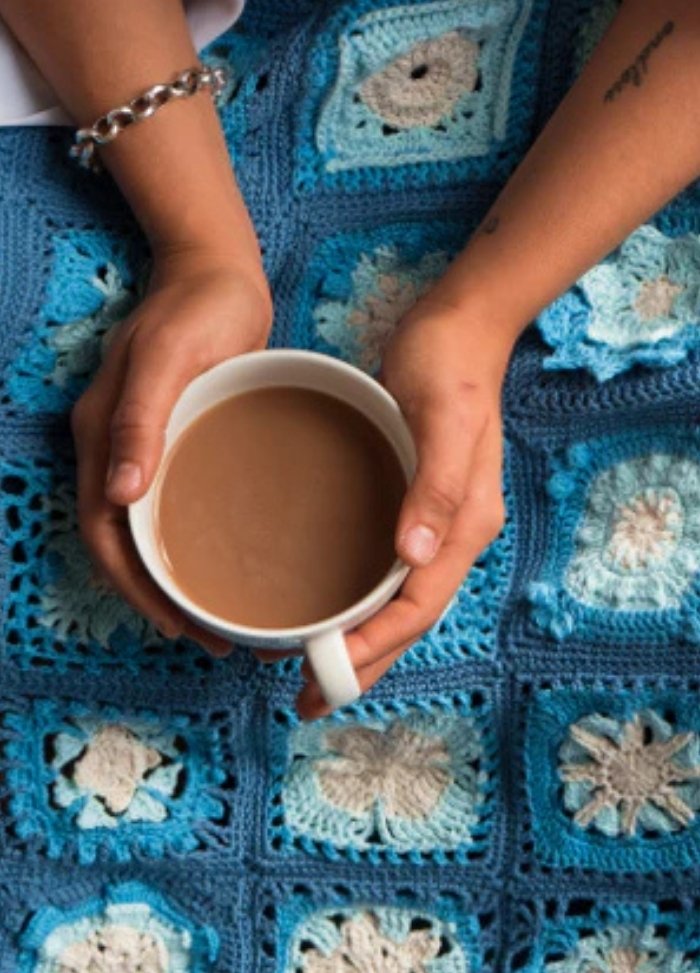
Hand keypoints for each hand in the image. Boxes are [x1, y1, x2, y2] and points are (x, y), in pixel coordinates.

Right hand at [71, 248, 272, 653]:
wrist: (219, 270)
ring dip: (177, 575)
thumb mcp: (167, 357)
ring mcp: (148, 445)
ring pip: (150, 529)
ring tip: (223, 613)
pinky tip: (230, 558)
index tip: (180, 624)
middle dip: (159, 596)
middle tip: (213, 636)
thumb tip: (117, 494)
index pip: (105, 531)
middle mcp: (117, 448)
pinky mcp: (179, 439)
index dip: (135, 586)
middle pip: (125, 542)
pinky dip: (194, 540)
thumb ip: (140, 420)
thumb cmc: (198, 307)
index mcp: (103, 436)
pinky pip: (177, 503)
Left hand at [296, 301, 512, 716]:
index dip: (373, 647)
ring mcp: (435, 524)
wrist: (459, 330)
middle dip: (362, 665)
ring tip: (309, 670)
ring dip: (358, 642)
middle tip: (307, 698)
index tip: (325, 674)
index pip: (418, 606)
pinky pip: (387, 573)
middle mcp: (454, 535)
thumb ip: (437, 484)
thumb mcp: (445, 417)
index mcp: (465, 524)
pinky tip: (327, 607)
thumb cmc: (448, 367)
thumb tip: (416, 555)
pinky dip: (358, 603)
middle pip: (408, 620)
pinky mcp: (414, 507)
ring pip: (396, 603)